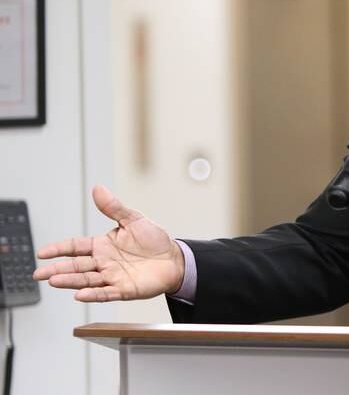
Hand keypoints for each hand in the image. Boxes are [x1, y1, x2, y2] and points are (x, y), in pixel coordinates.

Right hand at [33, 185, 184, 301]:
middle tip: (38, 273)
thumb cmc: (154, 240)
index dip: (59, 249)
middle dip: (57, 269)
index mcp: (103, 245)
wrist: (175, 258)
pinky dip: (93, 294)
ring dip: (70, 281)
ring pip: (87, 280)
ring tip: (53, 281)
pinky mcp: (124, 289)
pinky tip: (79, 294)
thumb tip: (97, 188)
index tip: (42, 252)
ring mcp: (112, 277)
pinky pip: (106, 293)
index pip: (76, 246)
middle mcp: (104, 262)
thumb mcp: (133, 220)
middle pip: (76, 266)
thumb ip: (113, 208)